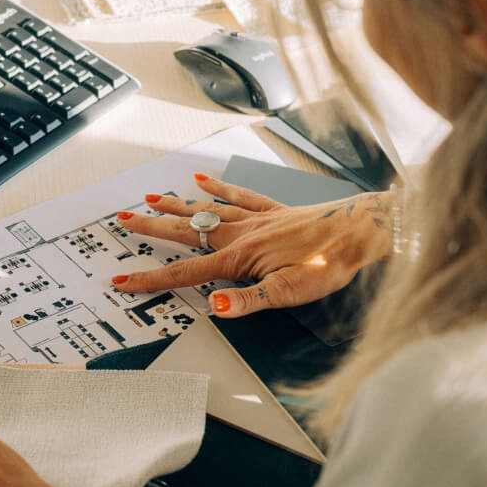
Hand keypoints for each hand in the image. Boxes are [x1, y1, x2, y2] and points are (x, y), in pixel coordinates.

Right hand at [112, 173, 392, 316]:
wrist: (362, 230)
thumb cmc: (331, 261)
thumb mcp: (289, 292)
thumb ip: (248, 300)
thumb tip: (215, 306)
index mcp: (240, 257)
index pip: (185, 272)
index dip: (152, 279)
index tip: (124, 280)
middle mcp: (242, 233)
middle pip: (186, 231)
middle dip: (152, 229)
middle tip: (124, 221)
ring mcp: (256, 219)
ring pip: (206, 210)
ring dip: (176, 206)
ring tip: (151, 200)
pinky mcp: (273, 211)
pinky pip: (238, 196)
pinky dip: (218, 189)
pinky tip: (205, 181)